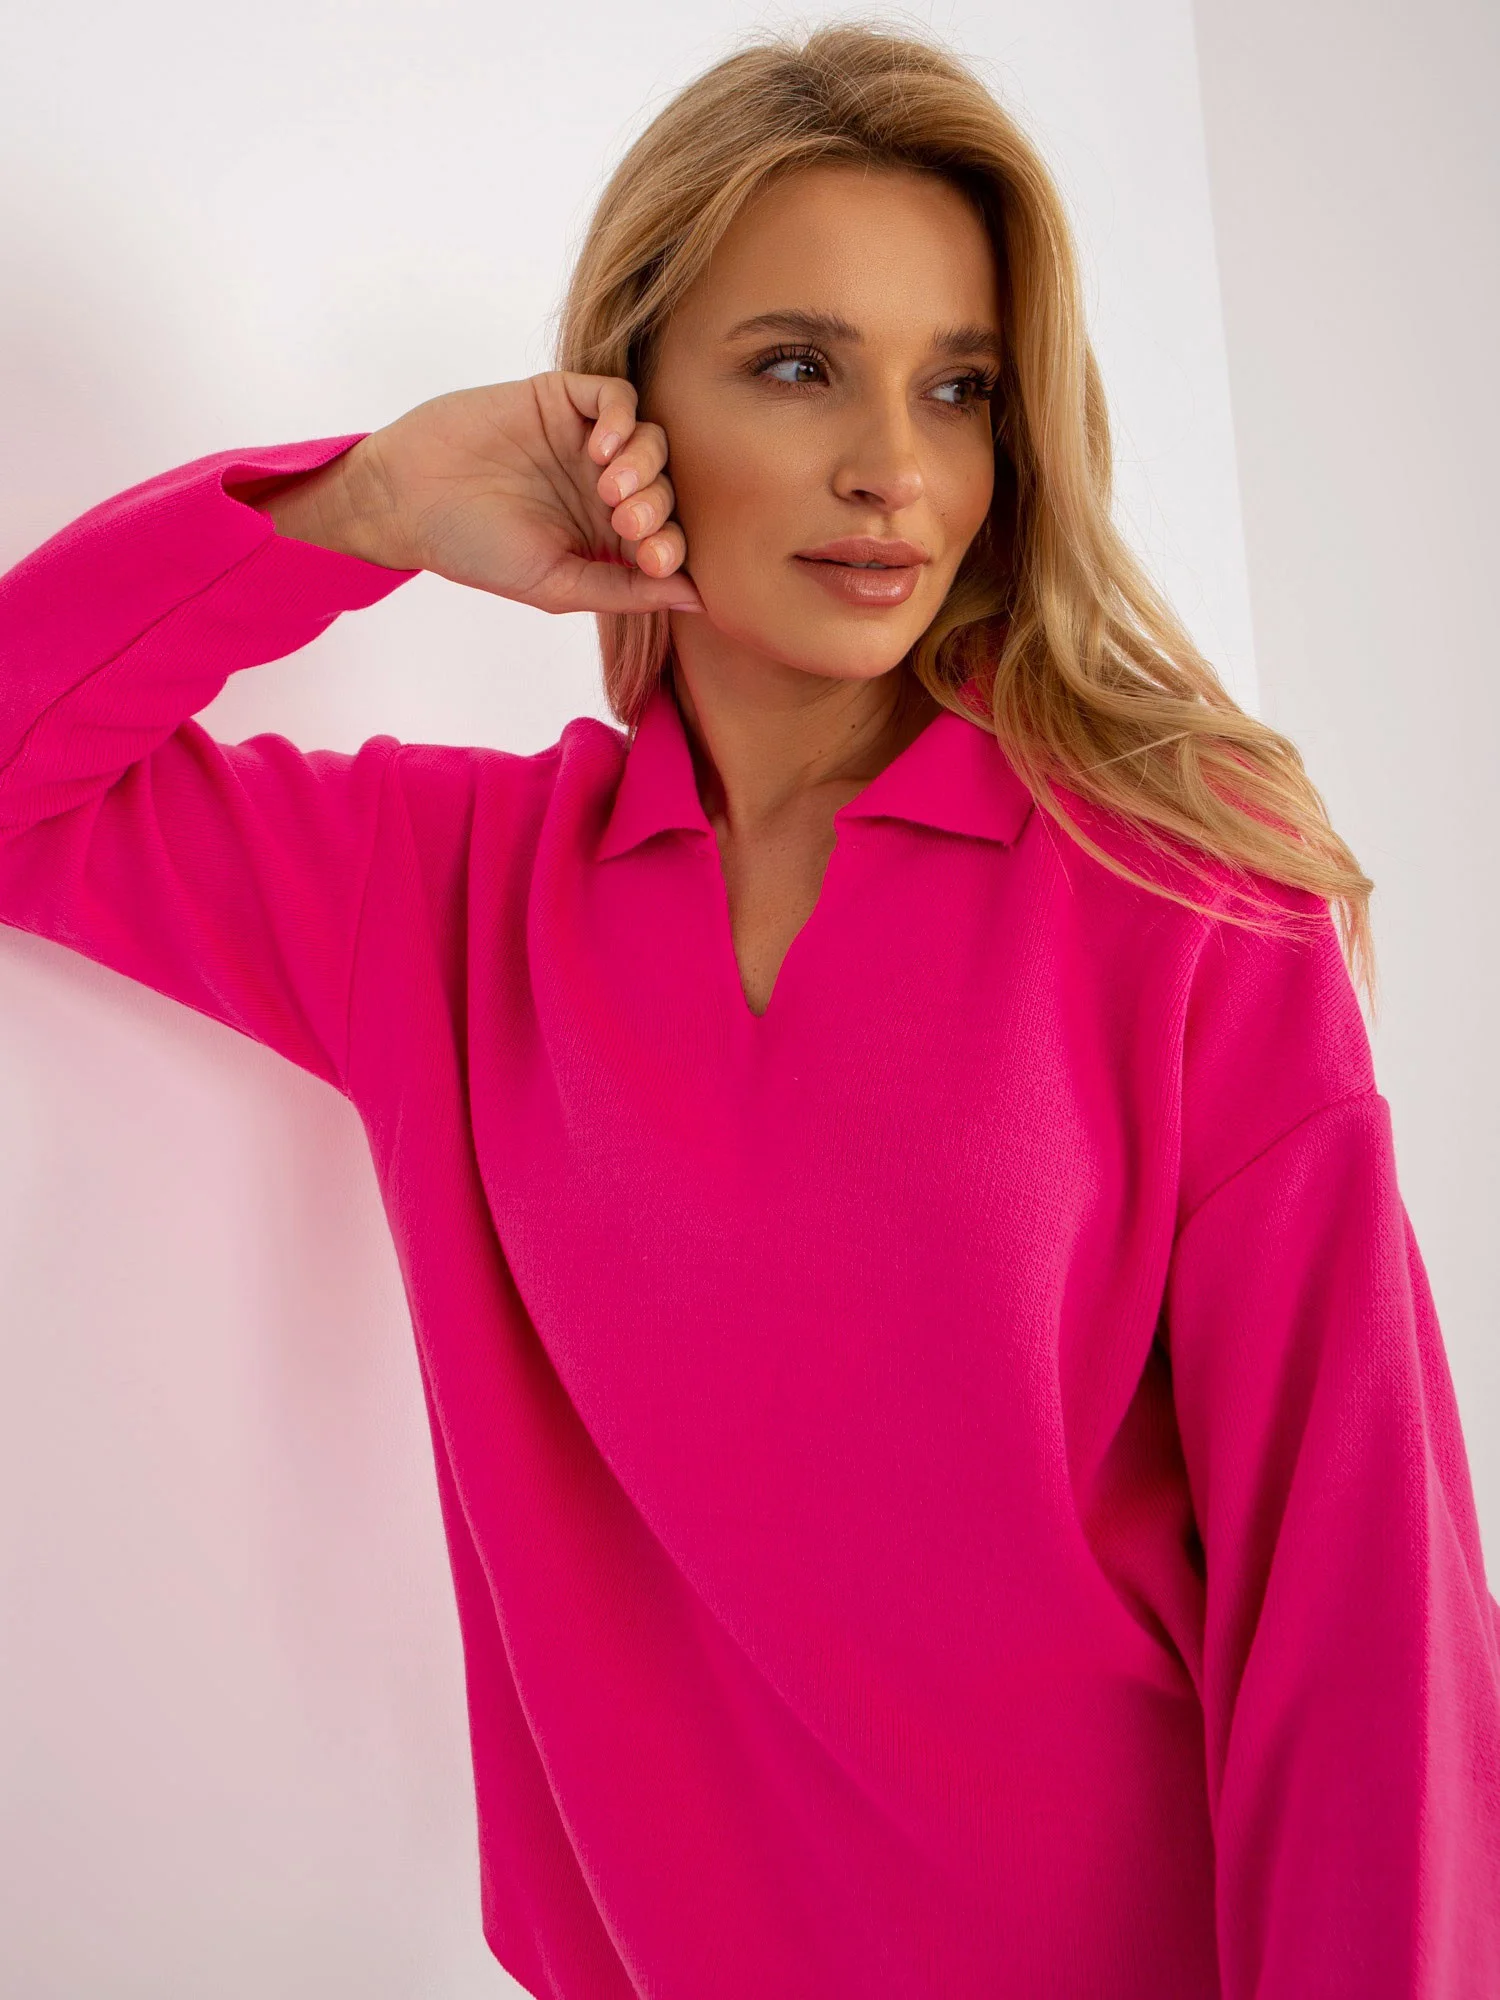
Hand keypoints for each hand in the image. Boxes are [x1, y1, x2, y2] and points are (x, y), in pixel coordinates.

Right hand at [248, 374, 704, 615]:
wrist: (407, 499)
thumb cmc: (476, 551)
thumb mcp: (558, 585)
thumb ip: (626, 589)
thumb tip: (699, 596)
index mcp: (608, 535)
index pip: (670, 534)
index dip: (674, 545)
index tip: (651, 559)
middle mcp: (605, 485)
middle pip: (669, 485)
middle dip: (659, 506)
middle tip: (627, 522)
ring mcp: (585, 440)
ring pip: (652, 438)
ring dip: (645, 464)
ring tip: (608, 488)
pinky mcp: (561, 398)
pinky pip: (616, 395)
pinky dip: (621, 418)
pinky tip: (600, 448)